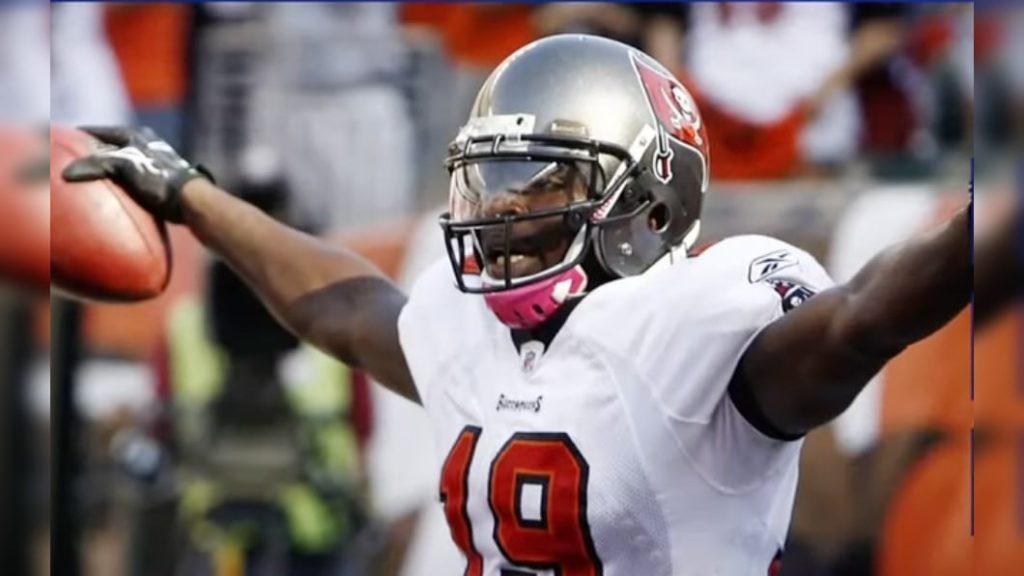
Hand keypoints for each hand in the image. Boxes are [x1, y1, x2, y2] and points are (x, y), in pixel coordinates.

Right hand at [61, 126, 211, 222]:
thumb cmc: (160, 179)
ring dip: (105, 166)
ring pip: (120, 160)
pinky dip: (117, 180)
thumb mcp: (126, 167)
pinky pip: (129, 175)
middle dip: (91, 151)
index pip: (99, 131)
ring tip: (87, 175)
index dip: (81, 135)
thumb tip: (67, 173)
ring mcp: (152, 160)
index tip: (61, 139)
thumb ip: (98, 165)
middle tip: (70, 158)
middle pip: (109, 144)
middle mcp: (144, 143)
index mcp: (135, 135)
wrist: (191, 201)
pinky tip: (109, 191)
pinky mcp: (157, 177)